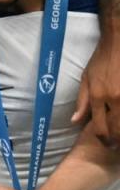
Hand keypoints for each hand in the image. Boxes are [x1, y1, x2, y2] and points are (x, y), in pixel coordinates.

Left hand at [74, 27, 119, 146]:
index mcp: (99, 97)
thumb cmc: (100, 60)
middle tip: (115, 146)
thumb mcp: (86, 79)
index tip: (105, 144)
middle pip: (117, 128)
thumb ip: (82, 102)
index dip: (103, 138)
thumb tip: (75, 122)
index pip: (100, 126)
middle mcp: (115, 99)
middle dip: (117, 140)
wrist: (118, 43)